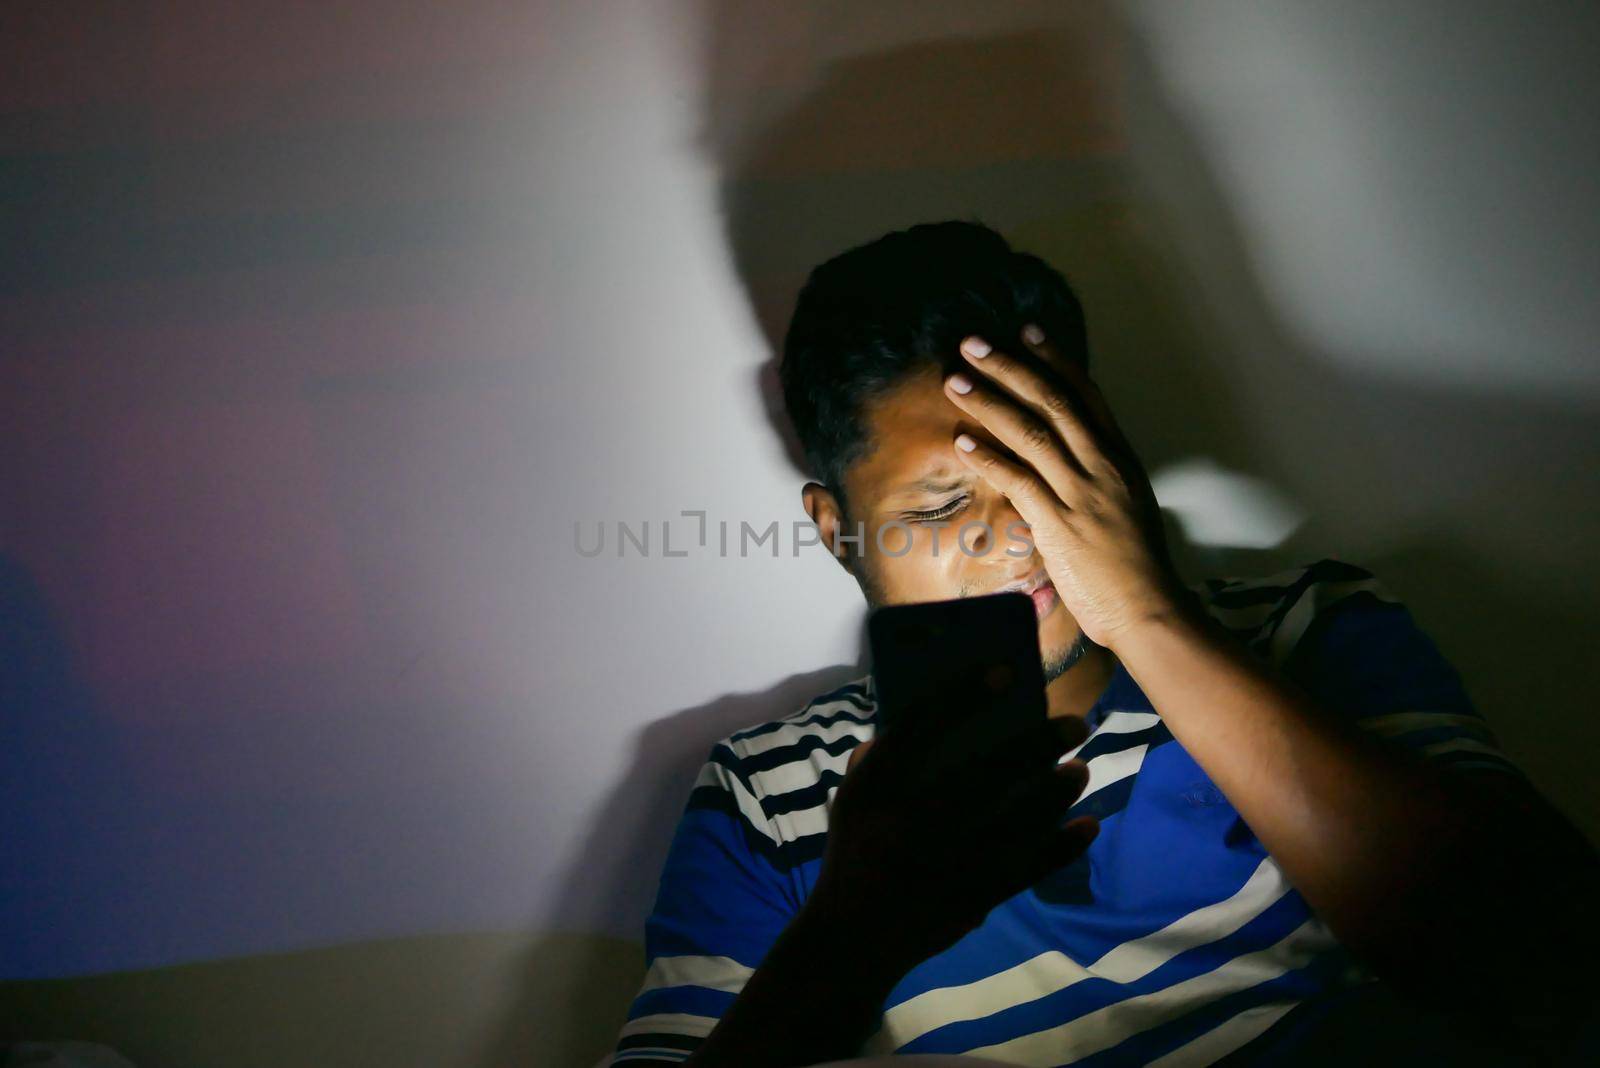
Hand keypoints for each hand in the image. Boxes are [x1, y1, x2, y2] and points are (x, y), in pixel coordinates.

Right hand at [806, 692, 1097, 979]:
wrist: (853, 937)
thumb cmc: (858, 852)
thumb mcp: (852, 799)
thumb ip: (882, 756)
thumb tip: (935, 713)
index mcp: (875, 787)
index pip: (919, 725)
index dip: (963, 693)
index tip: (1006, 671)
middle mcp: (909, 820)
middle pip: (981, 770)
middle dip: (1034, 743)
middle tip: (1075, 723)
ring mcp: (942, 863)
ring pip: (1013, 820)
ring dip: (1055, 792)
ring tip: (1080, 770)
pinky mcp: (969, 898)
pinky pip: (1025, 868)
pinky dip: (1061, 847)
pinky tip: (1088, 825)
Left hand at [942, 326, 1185, 649]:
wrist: (1149, 608)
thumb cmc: (1136, 567)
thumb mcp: (1127, 507)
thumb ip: (1099, 477)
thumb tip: (1071, 459)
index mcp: (1119, 458)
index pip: (1085, 395)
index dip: (1054, 360)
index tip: (1026, 331)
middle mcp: (1102, 466)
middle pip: (1052, 401)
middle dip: (1009, 367)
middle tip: (973, 343)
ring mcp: (1082, 493)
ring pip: (1031, 432)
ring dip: (988, 403)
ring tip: (955, 381)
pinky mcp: (1060, 523)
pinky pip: (1019, 480)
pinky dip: (988, 457)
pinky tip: (962, 441)